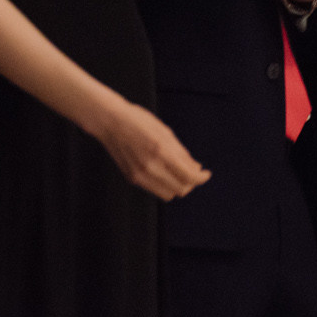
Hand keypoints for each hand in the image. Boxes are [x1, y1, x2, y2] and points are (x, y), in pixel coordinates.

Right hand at [92, 98, 211, 200]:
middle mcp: (150, 167)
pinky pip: (154, 189)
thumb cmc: (139, 121)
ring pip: (168, 194)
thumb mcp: (166, 132)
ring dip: (177, 186)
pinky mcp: (132, 178)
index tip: (206, 174)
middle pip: (180, 189)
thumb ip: (182, 153)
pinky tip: (165, 171)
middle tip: (194, 173)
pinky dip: (164, 184)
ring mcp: (139, 175)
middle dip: (191, 183)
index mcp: (161, 151)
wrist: (110, 122)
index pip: (189, 176)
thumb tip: (196, 168)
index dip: (201, 178)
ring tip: (180, 173)